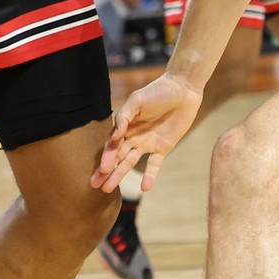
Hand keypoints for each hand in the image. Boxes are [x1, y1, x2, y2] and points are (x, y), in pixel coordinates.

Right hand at [91, 72, 202, 193]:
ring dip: (120, 175)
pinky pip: (154, 165)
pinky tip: (144, 188)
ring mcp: (147, 144)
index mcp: (125, 126)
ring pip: (130, 163)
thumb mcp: (137, 100)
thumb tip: (114, 136)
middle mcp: (133, 137)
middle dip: (106, 171)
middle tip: (96, 185)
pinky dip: (150, 176)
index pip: (112, 145)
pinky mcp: (163, 148)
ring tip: (108, 188)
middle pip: (117, 157)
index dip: (106, 157)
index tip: (101, 169)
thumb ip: (124, 116)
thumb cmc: (157, 92)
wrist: (183, 90)